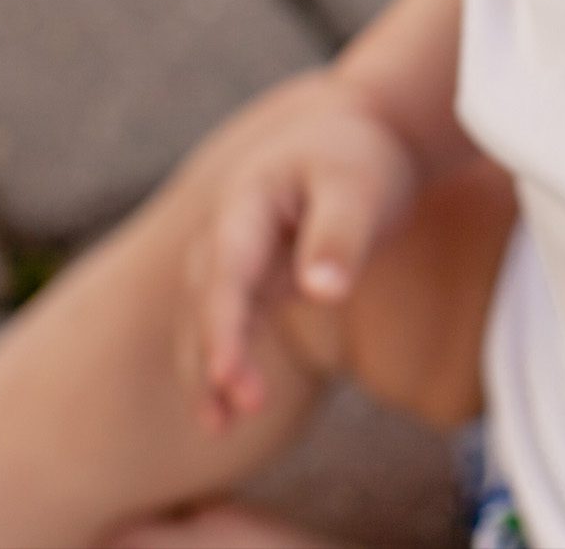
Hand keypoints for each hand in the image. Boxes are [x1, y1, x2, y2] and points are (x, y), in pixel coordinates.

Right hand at [181, 74, 419, 435]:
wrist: (358, 136)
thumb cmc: (359, 159)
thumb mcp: (360, 188)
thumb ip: (340, 237)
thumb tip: (322, 292)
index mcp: (245, 203)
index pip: (226, 273)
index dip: (224, 327)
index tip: (229, 376)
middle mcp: (223, 234)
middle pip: (206, 303)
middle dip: (214, 358)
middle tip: (235, 413)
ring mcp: (230, 259)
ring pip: (204, 322)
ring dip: (206, 374)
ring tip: (219, 428)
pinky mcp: (248, 281)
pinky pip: (225, 328)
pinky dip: (221, 368)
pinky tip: (225, 415)